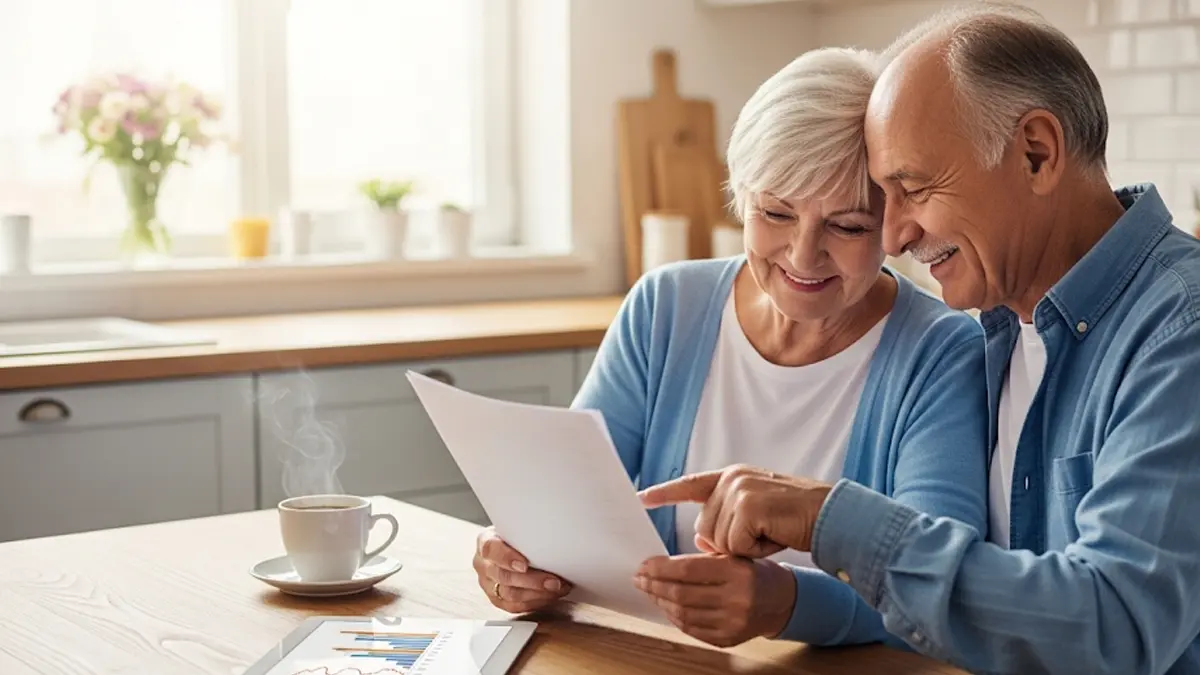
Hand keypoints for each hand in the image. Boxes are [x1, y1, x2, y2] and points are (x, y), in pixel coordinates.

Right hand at [473, 527, 571, 612]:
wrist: (511, 547)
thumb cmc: (517, 536)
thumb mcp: (519, 528)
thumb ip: (527, 533)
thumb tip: (553, 535)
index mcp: (485, 541)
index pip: (491, 549)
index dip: (507, 558)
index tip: (524, 565)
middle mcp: (483, 564)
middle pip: (503, 576)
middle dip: (532, 581)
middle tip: (553, 581)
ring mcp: (488, 584)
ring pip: (510, 595)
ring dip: (538, 594)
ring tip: (557, 589)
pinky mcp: (497, 600)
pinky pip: (515, 606)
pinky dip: (535, 602)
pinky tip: (550, 596)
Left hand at [634, 554, 796, 647]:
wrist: (782, 601)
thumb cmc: (754, 573)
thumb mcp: (733, 554)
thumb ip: (701, 555)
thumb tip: (660, 563)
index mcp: (737, 571)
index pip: (687, 569)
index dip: (660, 568)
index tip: (644, 565)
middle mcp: (736, 599)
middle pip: (681, 593)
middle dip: (654, 585)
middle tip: (640, 578)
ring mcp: (732, 622)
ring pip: (683, 613)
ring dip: (661, 601)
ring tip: (650, 591)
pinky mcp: (729, 639)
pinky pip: (692, 629)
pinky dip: (674, 617)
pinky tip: (667, 606)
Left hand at [639, 464, 831, 556]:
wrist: (829, 515)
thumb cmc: (794, 518)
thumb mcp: (755, 516)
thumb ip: (726, 520)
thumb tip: (699, 542)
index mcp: (731, 476)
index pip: (690, 484)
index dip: (664, 492)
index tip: (639, 498)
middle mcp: (731, 479)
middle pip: (704, 528)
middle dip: (728, 543)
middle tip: (761, 534)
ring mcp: (739, 490)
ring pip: (717, 540)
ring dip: (743, 548)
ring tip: (769, 534)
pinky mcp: (748, 507)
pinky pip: (734, 546)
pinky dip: (754, 550)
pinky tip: (773, 537)